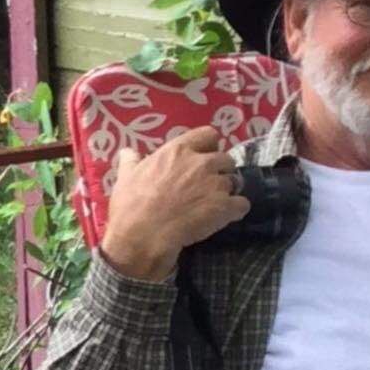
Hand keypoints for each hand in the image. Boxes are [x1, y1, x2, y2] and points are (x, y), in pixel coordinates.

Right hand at [100, 127, 250, 281]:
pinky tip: (227, 217)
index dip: (209, 147)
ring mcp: (216, 184)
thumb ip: (132, 161)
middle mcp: (201, 162)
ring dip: (228, 192)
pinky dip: (237, 210)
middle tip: (210, 186)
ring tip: (217, 205)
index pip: (208, 135)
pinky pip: (243, 204)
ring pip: (235, 182)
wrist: (144, 235)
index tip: (203, 158)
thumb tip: (128, 152)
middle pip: (226, 159)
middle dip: (221, 171)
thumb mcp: (126, 177)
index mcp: (178, 150)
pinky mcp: (226, 207)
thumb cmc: (131, 205)